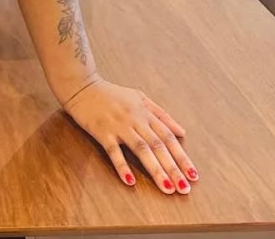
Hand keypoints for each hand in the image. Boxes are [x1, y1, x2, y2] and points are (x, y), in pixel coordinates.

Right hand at [62, 77, 196, 192]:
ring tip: (167, 188)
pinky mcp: (102, 131)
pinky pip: (114, 151)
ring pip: (141, 149)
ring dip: (155, 170)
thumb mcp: (139, 97)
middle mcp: (135, 119)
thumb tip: (181, 131)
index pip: (168, 137)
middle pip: (158, 145)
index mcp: (145, 112)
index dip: (181, 156)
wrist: (81, 85)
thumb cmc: (111, 93)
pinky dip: (122, 166)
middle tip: (184, 188)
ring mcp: (119, 126)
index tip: (193, 175)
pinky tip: (130, 181)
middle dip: (173, 168)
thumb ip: (161, 114)